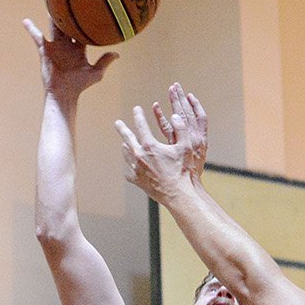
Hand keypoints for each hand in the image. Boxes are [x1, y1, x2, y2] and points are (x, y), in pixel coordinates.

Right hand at [25, 17, 117, 96]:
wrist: (64, 94)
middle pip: (68, 26)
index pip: (83, 31)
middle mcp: (67, 46)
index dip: (86, 22)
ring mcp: (55, 47)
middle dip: (69, 15)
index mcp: (78, 49)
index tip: (90, 9)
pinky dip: (31, 29)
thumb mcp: (95, 73)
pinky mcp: (45, 50)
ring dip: (52, 17)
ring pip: (54, 28)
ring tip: (51, 2)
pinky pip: (37, 37)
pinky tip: (25, 21)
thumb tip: (117, 54)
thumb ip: (104, 62)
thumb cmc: (79, 86)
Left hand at [115, 83, 208, 198]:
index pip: (140, 125)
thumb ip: (181, 129)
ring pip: (126, 154)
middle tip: (118, 123)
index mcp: (150, 146)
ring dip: (126, 147)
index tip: (136, 109)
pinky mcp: (136, 181)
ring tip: (125, 144)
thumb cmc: (184, 171)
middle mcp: (139, 156)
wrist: (179, 195)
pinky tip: (133, 165)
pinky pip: (129, 171)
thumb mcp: (186, 147)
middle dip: (122, 129)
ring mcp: (136, 170)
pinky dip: (130, 166)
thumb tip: (175, 115)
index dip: (138, 115)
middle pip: (127, 138)